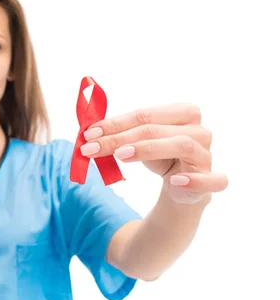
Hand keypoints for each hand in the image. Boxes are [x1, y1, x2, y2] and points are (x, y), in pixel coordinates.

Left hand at [80, 103, 227, 204]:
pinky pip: (212, 179)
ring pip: (182, 145)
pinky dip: (195, 180)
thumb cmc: (159, 156)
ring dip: (148, 149)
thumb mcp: (137, 142)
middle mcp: (199, 130)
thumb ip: (118, 135)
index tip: (88, 133)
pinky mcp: (213, 180)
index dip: (115, 123)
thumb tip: (87, 133)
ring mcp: (207, 154)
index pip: (145, 115)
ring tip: (121, 155)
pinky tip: (175, 181)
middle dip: (120, 138)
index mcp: (183, 113)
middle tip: (93, 147)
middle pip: (156, 129)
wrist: (180, 186)